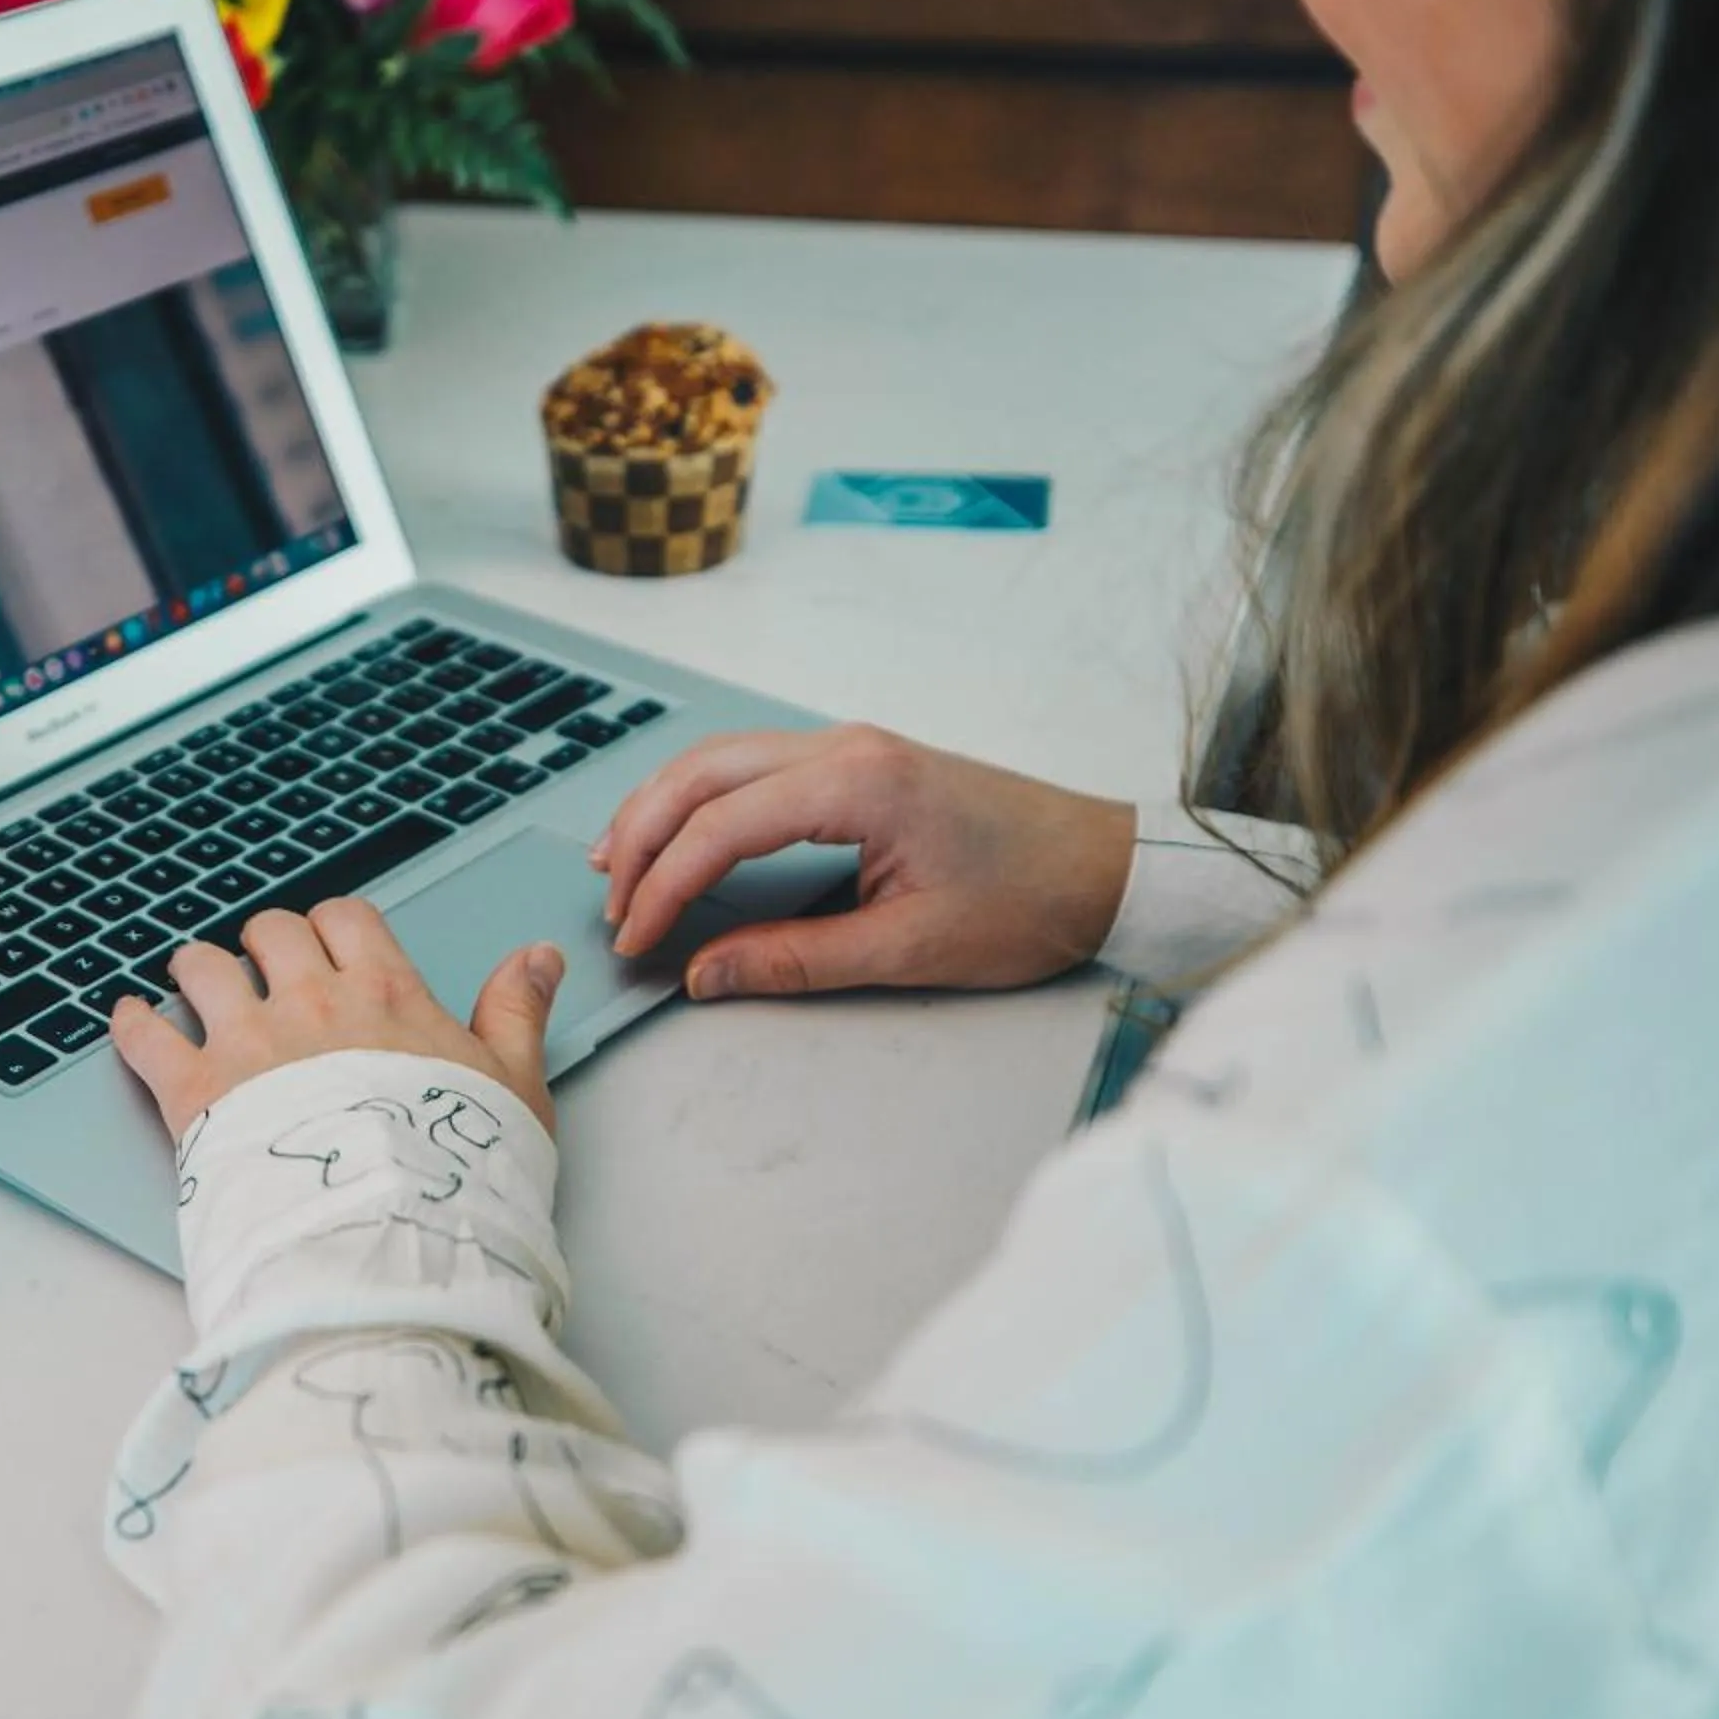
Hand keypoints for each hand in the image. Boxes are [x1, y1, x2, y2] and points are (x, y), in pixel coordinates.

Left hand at [109, 900, 566, 1139]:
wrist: (388, 1234)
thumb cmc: (456, 1173)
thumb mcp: (514, 1089)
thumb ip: (516, 1015)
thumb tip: (535, 959)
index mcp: (384, 995)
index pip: (346, 919)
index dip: (333, 928)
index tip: (329, 947)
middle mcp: (310, 1003)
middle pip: (270, 932)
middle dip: (265, 944)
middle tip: (265, 972)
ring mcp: (247, 1042)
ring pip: (201, 967)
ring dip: (196, 971)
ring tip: (195, 984)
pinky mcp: (195, 1092)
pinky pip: (145, 1036)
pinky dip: (132, 1024)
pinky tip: (130, 1019)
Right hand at [594, 725, 1137, 997]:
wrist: (1108, 867)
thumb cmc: (1030, 902)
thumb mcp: (908, 949)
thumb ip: (794, 961)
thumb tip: (705, 973)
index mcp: (857, 784)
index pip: (719, 827)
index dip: (664, 887)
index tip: (636, 941)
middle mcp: (845, 747)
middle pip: (701, 774)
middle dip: (641, 837)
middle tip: (611, 905)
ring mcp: (850, 745)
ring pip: (718, 760)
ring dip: (660, 810)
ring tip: (619, 867)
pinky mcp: (858, 760)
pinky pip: (751, 766)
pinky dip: (701, 800)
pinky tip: (681, 834)